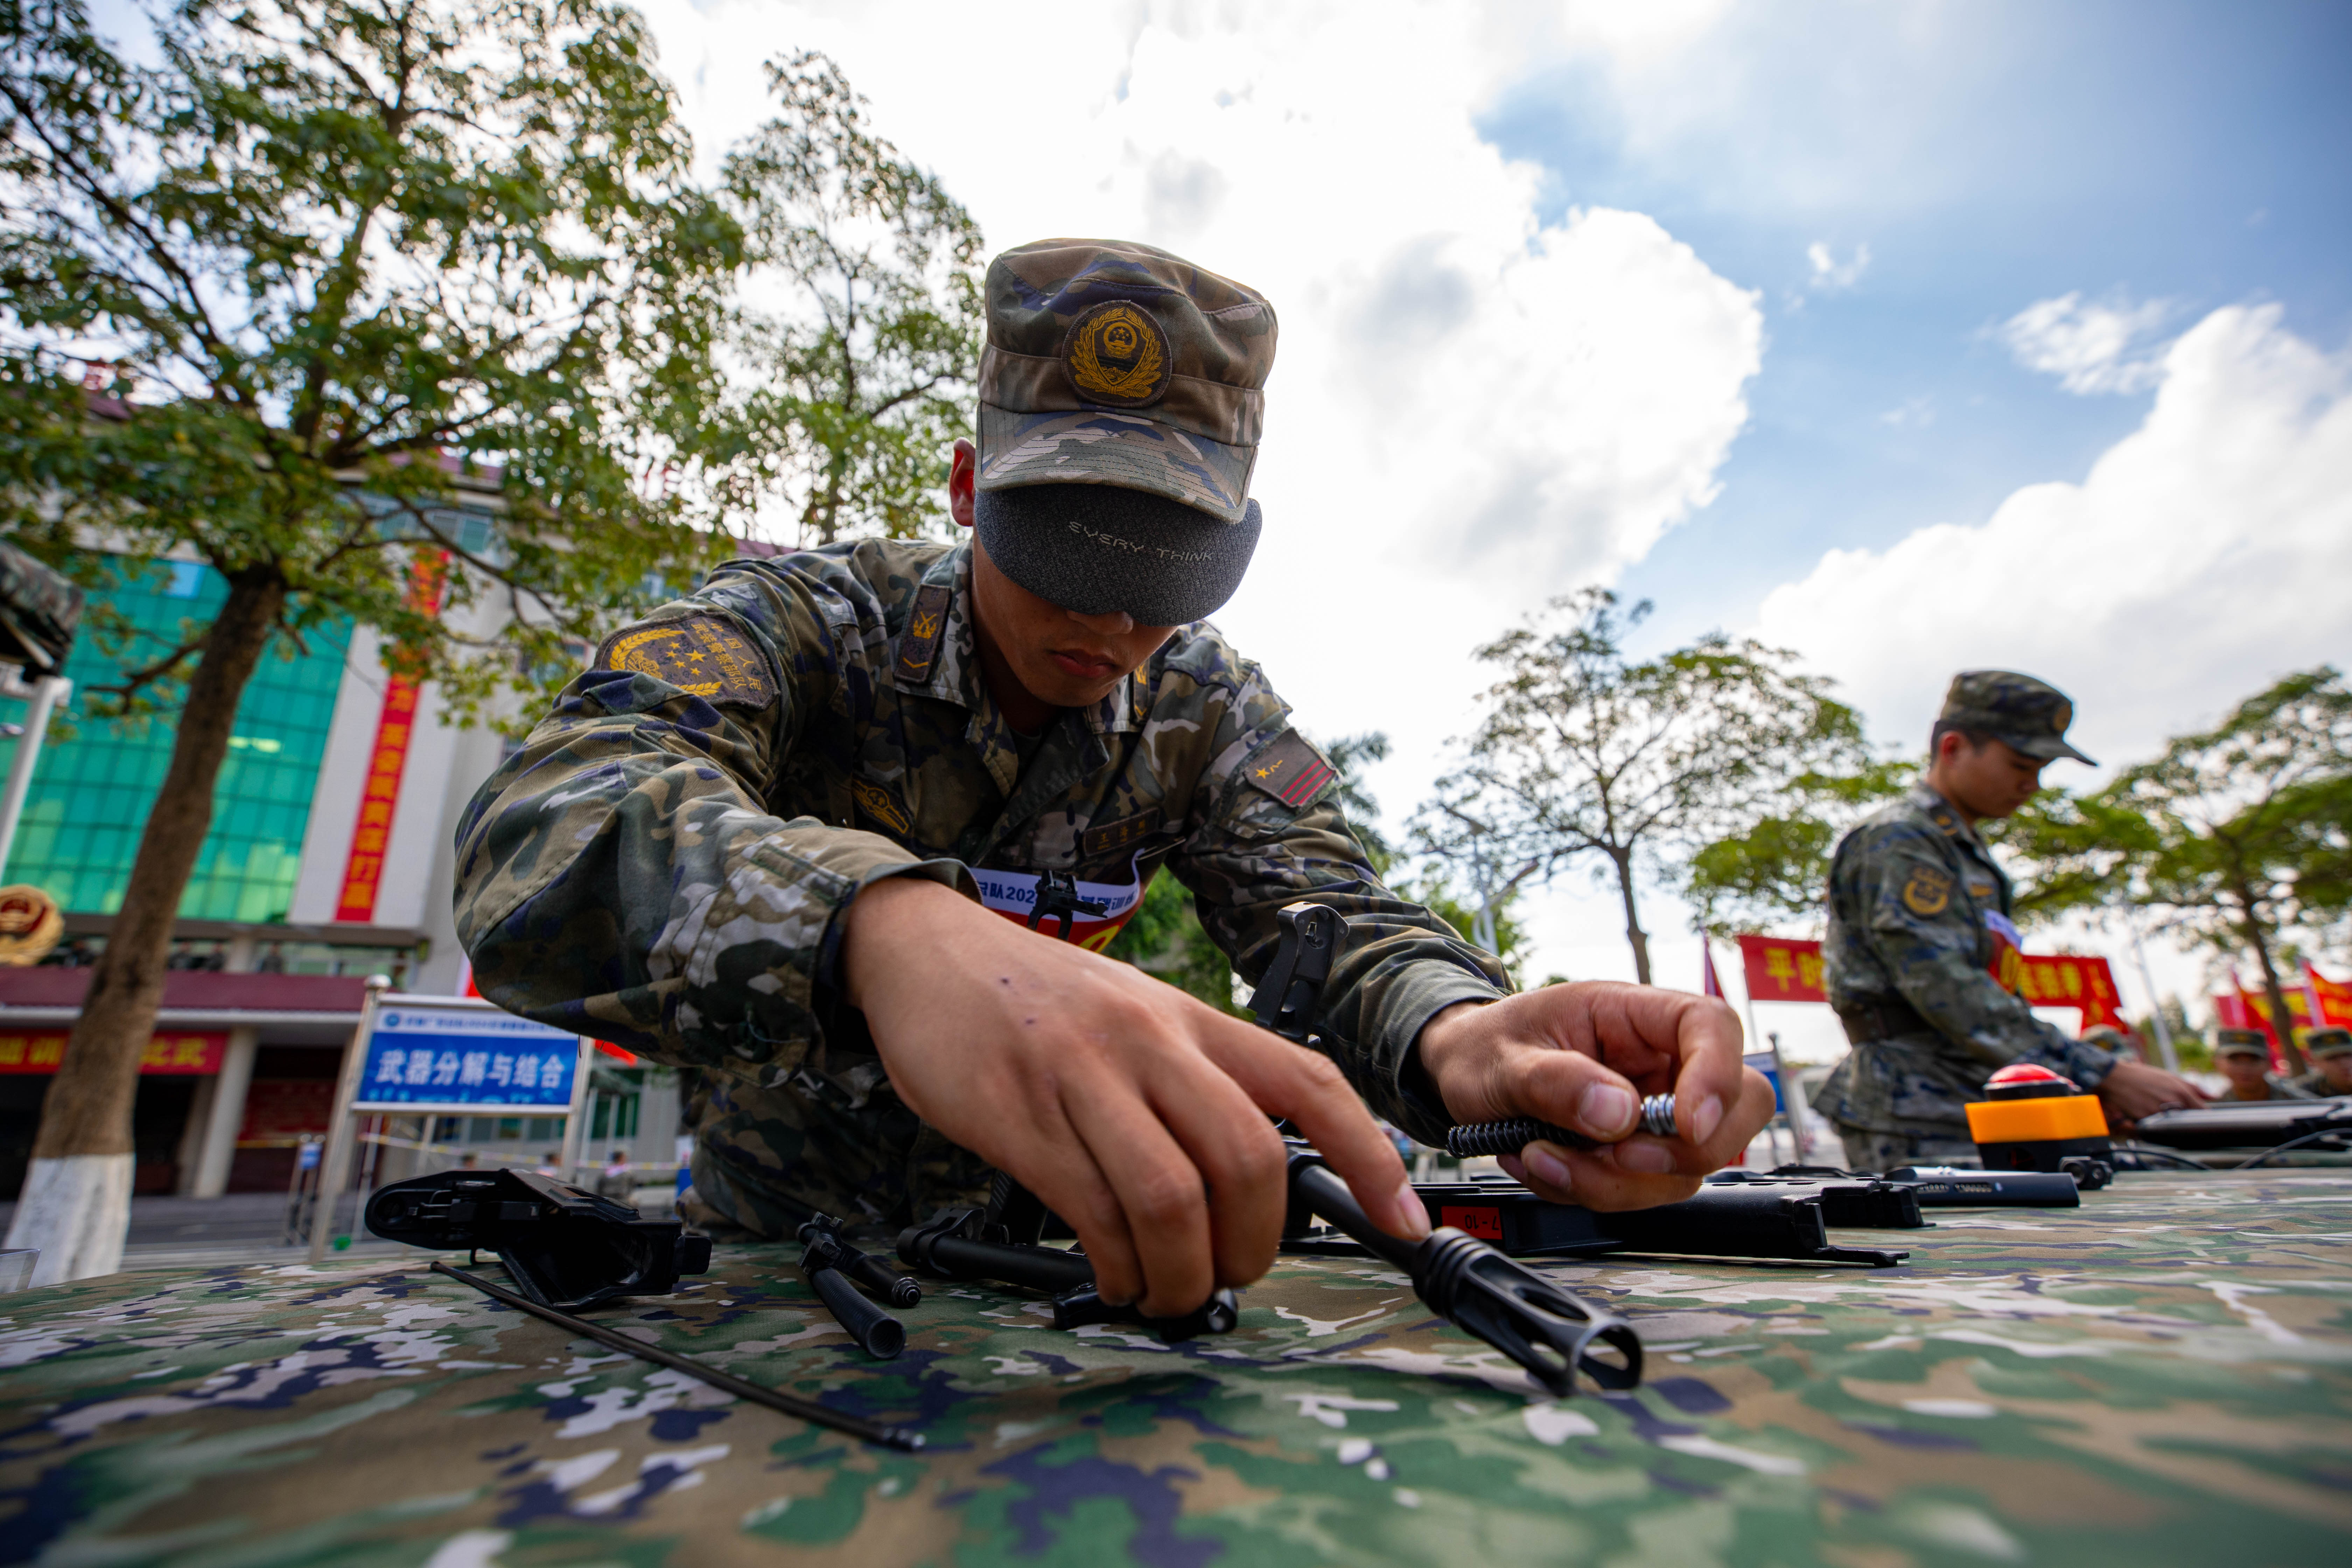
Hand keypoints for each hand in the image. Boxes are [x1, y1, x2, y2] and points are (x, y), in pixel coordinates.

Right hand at [841, 877, 1428, 1315]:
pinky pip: (1093, 1215)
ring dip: (1183, 1273)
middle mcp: (1147, 1041)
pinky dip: (1117, 1268)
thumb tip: (1257, 1187)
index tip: (1404, 1222)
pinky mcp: (1018, 1118)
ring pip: (1171, 1197)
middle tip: (1231, 1275)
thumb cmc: (1038, 1002)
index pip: (1309, 1084)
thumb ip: (1194, 1083)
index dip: (1370, 1157)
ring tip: (1167, 1292)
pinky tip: (1114, 1275)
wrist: (923, 952)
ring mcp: (1081, 1078)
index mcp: (1190, 1018)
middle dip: (1255, 1244)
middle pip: (1247, 1158)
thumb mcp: (1136, 1017)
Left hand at [1415, 983, 1775, 1210]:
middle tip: (1613, 1157)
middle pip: (1738, 1106)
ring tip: (1540, 1155)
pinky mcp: (1639, 1156)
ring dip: (1615, 1181)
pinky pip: (1642, 1191)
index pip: (1713, 1027)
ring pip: (1687, 1167)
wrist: (1462, 1072)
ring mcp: (1655, 1114)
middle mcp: (1658, 1064)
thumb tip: (1620, 1114)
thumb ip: (1556, 1081)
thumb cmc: (1486, 1047)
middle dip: (1683, 1151)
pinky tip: (1543, 1164)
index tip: (1688, 1125)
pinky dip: (1592, 1192)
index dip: (1719, 1077)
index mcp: (1633, 1014)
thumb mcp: (1502, 1059)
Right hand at [2096, 1058, 2207, 1126]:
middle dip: (2184, 1119)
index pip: (2202, 1111)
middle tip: (2174, 1113)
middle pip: (2188, 1120)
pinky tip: (2147, 1114)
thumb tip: (2213, 1097)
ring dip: (2169, 1122)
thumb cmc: (2144, 1076)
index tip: (2199, 1118)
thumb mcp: (2170, 1077)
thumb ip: (2194, 1087)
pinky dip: (2155, 1124)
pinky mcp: (2145, 1120)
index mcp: (2181, 1091)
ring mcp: (2159, 1112)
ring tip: (2157, 1111)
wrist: (2116, 1077)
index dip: (2202, 1116)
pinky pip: (2156, 1127)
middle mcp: (2172, 1102)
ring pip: (2172, 1126)